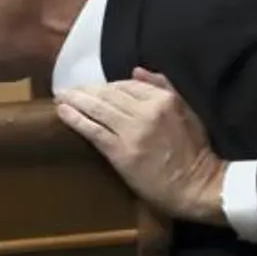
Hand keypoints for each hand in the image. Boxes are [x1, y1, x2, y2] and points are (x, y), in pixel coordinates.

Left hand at [54, 68, 227, 223]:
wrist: (196, 184)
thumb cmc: (194, 150)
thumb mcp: (187, 110)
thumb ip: (164, 87)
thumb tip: (136, 71)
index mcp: (164, 100)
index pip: (127, 85)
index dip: (107, 86)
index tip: (95, 88)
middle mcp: (146, 111)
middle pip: (108, 94)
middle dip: (86, 90)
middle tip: (68, 90)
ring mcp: (132, 131)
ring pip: (98, 109)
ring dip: (75, 100)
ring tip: (60, 96)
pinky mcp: (120, 151)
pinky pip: (93, 130)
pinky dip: (75, 119)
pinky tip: (62, 112)